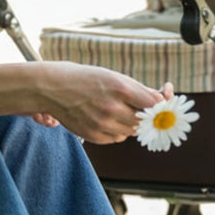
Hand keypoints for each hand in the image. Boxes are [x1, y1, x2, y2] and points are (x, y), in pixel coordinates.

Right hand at [36, 63, 165, 144]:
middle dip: (144, 115)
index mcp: (120, 88)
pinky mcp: (93, 136)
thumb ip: (139, 90)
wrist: (53, 88)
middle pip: (143, 120)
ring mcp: (102, 124)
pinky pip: (116, 138)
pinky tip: (105, 119)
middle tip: (135, 107)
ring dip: (130, 123)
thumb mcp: (113, 76)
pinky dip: (116, 131)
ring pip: (131, 131)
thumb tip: (161, 100)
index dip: (158, 105)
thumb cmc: (85, 79)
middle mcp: (112, 108)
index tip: (158, 104)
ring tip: (116, 111)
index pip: (153, 104)